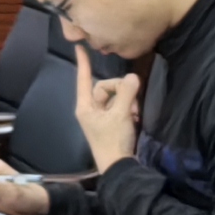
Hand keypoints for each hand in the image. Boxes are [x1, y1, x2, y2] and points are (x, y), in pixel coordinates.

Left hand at [70, 55, 144, 170]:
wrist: (120, 167)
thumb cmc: (113, 140)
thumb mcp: (121, 114)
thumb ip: (127, 93)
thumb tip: (133, 76)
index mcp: (85, 106)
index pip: (84, 79)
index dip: (84, 63)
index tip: (78, 47)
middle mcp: (91, 109)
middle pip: (106, 87)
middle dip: (121, 91)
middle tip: (132, 104)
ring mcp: (102, 116)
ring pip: (116, 96)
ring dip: (128, 101)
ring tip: (134, 113)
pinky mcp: (112, 122)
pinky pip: (121, 106)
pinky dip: (130, 109)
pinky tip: (135, 118)